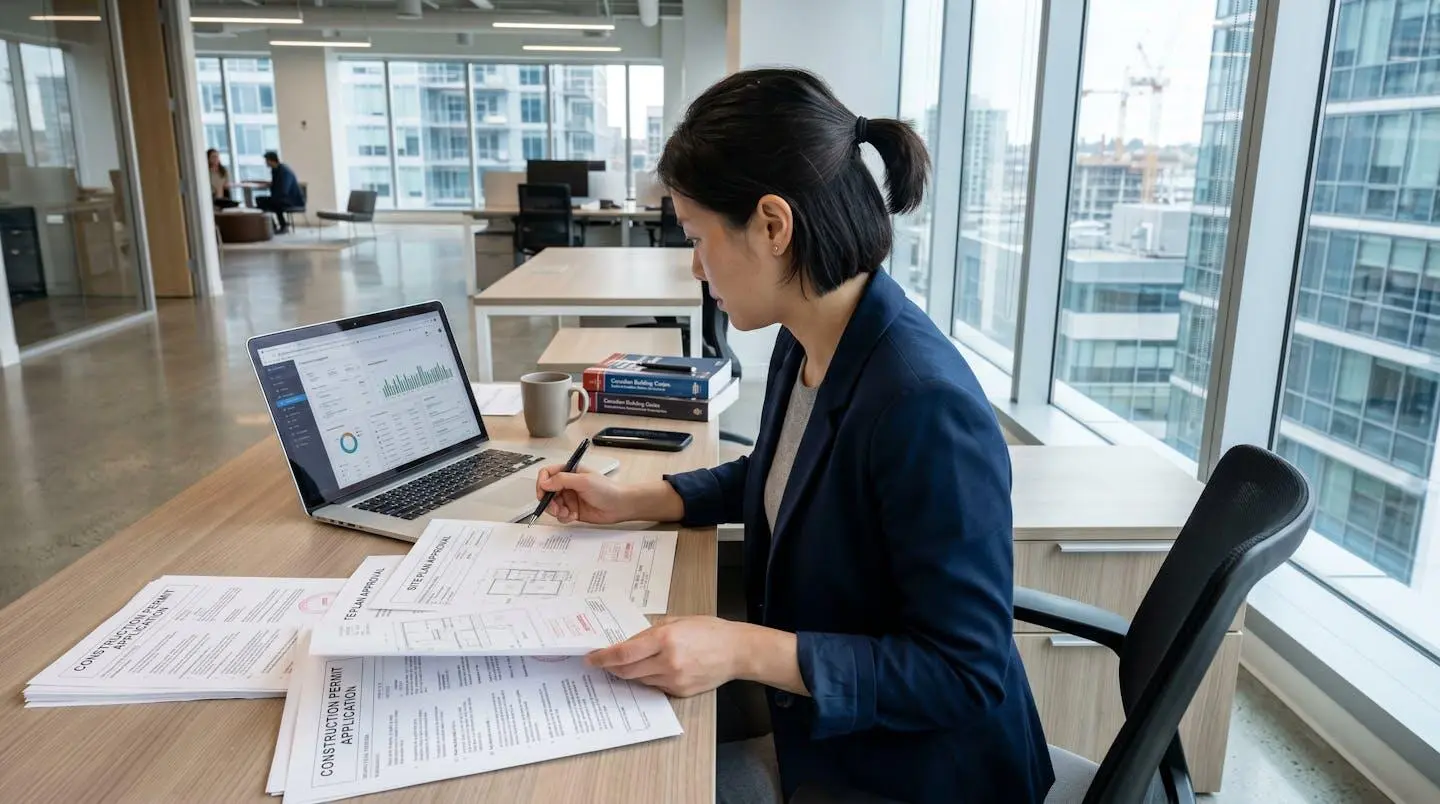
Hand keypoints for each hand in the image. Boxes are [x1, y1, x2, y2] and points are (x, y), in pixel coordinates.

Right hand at [536, 464, 634, 523]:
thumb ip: (562, 480)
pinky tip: (573, 516)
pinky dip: (563, 517)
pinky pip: (560, 515)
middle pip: (547, 491)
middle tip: (554, 507)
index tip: (543, 492)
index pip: (548, 474)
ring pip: (552, 505)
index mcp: (570, 472)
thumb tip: (545, 482)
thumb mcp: (583, 481)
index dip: (542, 482)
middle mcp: (568, 484)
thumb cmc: (607, 490)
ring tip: (566, 512)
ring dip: (556, 510)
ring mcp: (570, 498)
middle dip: (548, 501)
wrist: (620, 506)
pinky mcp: (572, 510)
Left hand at [586, 616, 745, 696]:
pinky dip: (648, 678)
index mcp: (665, 639)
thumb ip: (651, 632)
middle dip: (611, 668)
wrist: (736, 651)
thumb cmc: (709, 631)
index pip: (624, 653)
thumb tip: (628, 642)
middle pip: (626, 671)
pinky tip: (651, 669)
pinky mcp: (680, 692)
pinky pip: (655, 686)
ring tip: (625, 664)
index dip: (604, 657)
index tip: (591, 658)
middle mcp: (667, 662)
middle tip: (602, 663)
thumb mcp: (678, 621)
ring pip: (639, 680)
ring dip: (629, 673)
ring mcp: (674, 679)